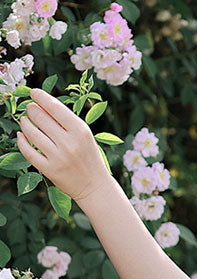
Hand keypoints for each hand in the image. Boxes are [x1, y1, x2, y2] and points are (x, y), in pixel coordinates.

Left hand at [15, 87, 111, 204]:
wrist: (94, 186)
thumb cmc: (88, 157)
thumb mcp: (84, 136)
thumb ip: (66, 121)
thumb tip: (42, 104)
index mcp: (80, 131)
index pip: (55, 107)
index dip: (40, 97)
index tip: (33, 93)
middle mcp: (69, 143)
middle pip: (40, 117)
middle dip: (31, 109)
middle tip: (29, 108)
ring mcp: (58, 157)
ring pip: (31, 133)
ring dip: (24, 123)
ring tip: (24, 120)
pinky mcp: (49, 169)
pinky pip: (27, 151)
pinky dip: (21, 140)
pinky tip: (21, 135)